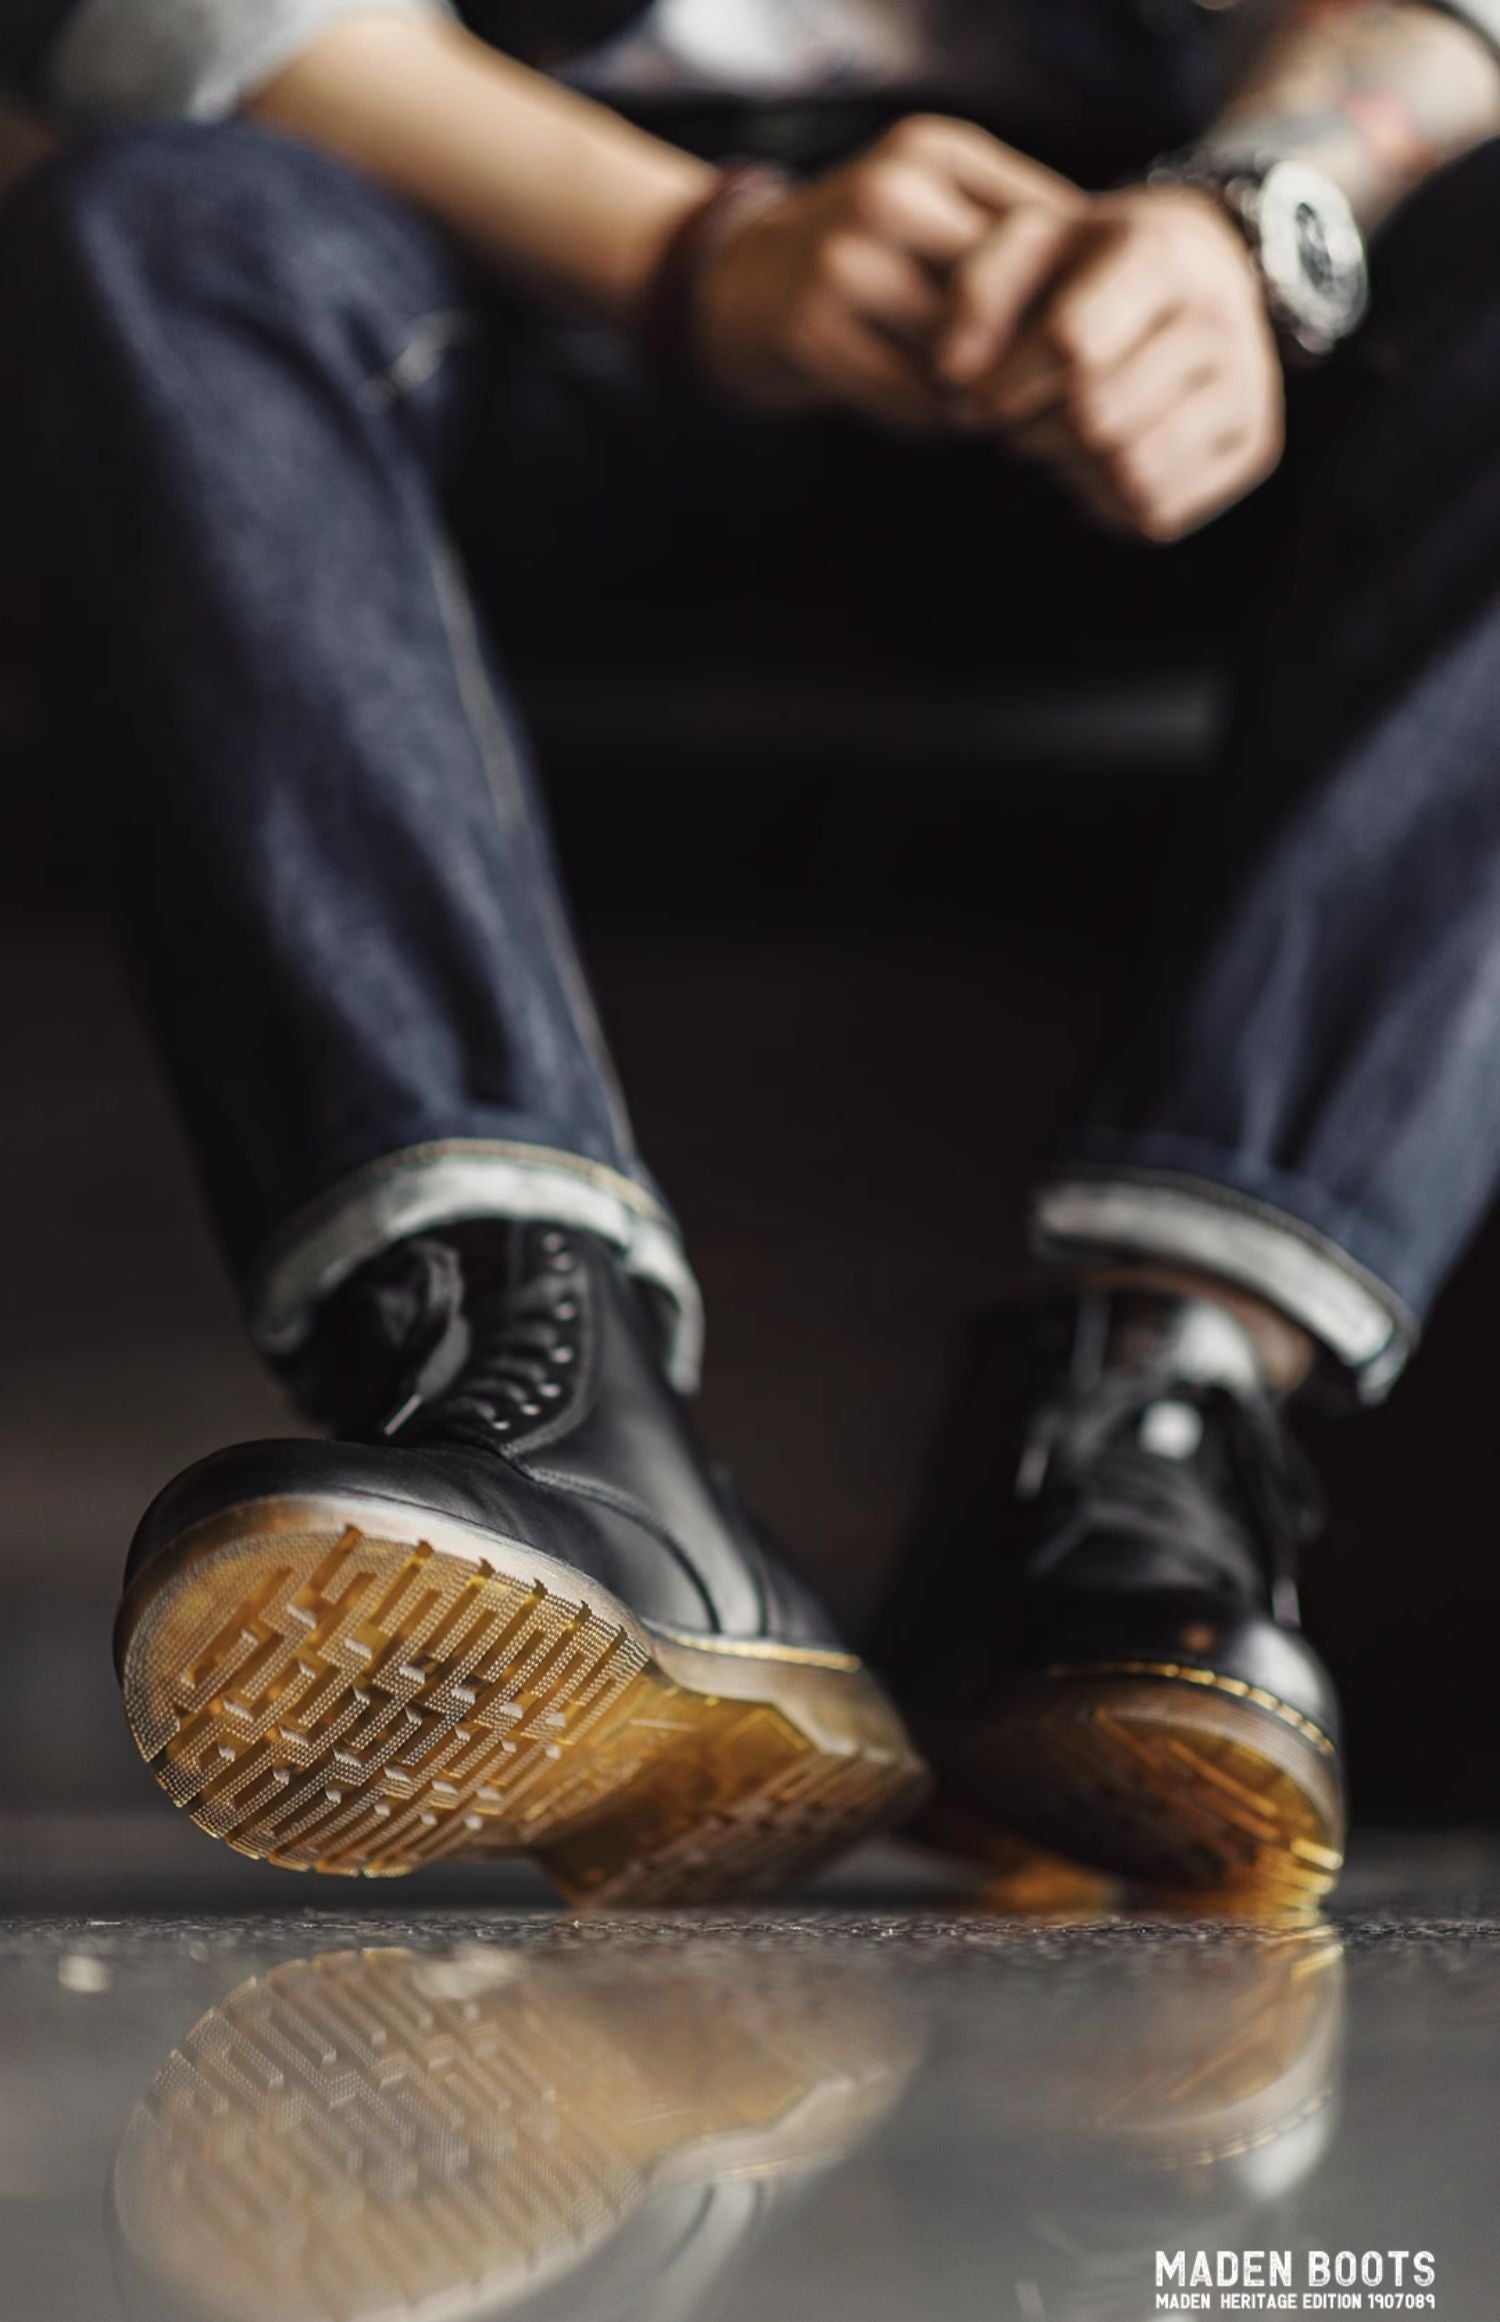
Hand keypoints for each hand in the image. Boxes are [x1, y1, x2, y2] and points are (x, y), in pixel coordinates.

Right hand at [693, 116, 1079, 428]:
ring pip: (966, 353)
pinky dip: (937, 423)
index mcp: (935, 151)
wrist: (731, 283)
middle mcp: (890, 193)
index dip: (1082, 297)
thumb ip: (1012, 239)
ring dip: (991, 399)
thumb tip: (1115, 297)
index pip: (1045, 225)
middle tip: (1056, 399)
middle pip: (1011, 290)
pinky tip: (940, 422)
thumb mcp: (935, 211)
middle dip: (1041, 355)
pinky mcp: (810, 335)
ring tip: (997, 414)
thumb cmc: (862, 256)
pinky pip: (914, 402)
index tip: (1096, 348)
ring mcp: (843, 263)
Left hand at [940, 185, 1284, 539]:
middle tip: (1008, 420)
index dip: (1006, 385)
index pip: (1073, 346)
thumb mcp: (1034, 242)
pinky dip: (1105, 498)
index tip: (971, 398)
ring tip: (1051, 436)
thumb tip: (953, 374)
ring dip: (1066, 468)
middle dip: (1030, 430)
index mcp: (1164, 256)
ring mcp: (1245, 389)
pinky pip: (1154, 510)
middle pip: (1096, 419)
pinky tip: (1093, 459)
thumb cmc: (1096, 265)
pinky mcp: (1250, 449)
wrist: (1203, 272)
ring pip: (1127, 472)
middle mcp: (1220, 321)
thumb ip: (979, 290)